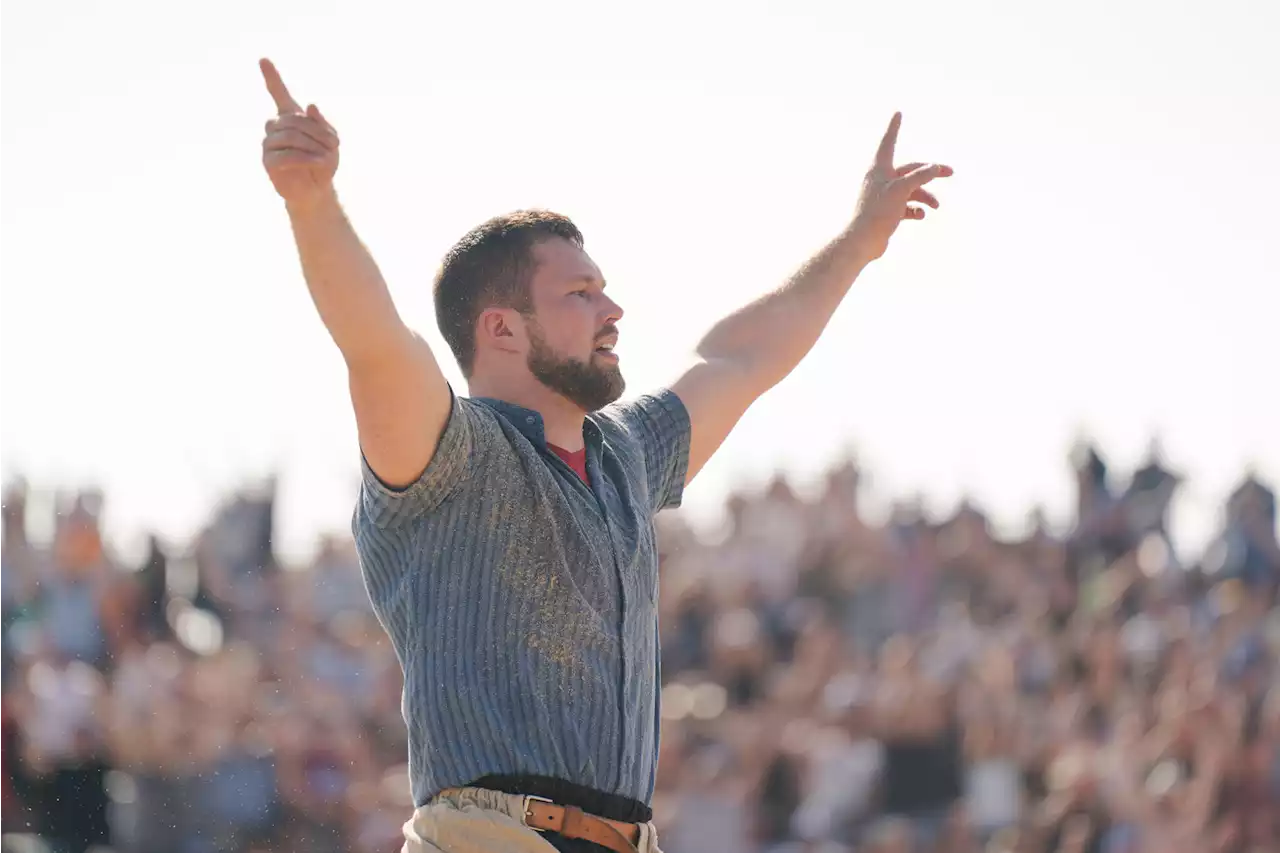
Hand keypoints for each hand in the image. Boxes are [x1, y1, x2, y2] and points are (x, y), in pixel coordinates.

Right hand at [259, 59, 339, 205]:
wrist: (317, 190)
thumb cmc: (322, 163)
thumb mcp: (330, 141)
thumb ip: (322, 123)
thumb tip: (310, 105)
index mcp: (291, 118)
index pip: (279, 94)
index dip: (272, 78)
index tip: (264, 59)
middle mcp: (276, 127)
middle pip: (293, 119)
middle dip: (317, 131)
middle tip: (334, 145)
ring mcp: (269, 143)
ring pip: (289, 136)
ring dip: (313, 145)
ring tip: (326, 156)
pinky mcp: (268, 161)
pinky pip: (285, 154)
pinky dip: (305, 157)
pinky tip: (318, 162)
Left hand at [847, 113, 951, 262]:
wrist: (863, 241)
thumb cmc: (877, 213)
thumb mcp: (901, 190)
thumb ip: (920, 176)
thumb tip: (935, 167)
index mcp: (879, 168)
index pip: (889, 141)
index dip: (894, 127)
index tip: (897, 113)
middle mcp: (880, 179)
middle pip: (910, 169)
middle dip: (930, 172)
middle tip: (951, 172)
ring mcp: (884, 196)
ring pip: (911, 189)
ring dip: (925, 195)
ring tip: (936, 206)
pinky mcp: (887, 212)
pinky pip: (906, 206)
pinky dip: (916, 208)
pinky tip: (921, 215)